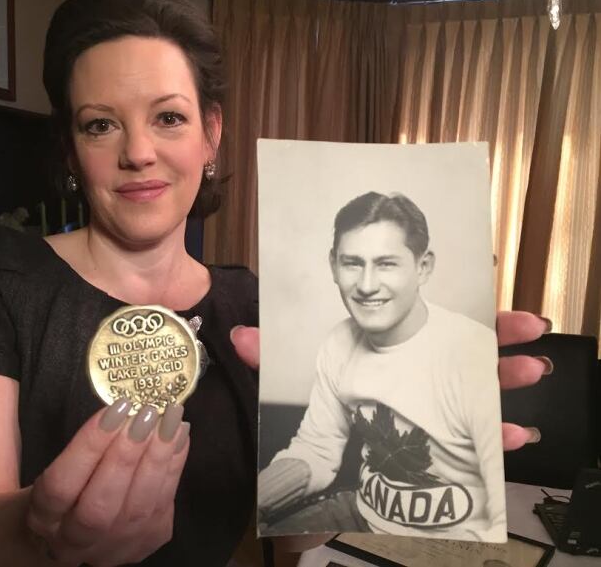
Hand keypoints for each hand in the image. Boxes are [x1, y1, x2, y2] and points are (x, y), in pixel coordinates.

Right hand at [26, 400, 189, 566]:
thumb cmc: (63, 489)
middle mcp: (74, 540)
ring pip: (139, 506)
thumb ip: (47, 436)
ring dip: (158, 457)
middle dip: (127, 454)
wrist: (76, 536)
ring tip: (170, 418)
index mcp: (43, 518)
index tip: (115, 409)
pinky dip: (174, 465)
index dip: (89, 446)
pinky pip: (163, 503)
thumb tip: (34, 387)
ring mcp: (114, 546)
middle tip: (146, 413)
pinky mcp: (145, 542)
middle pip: (101, 503)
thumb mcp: (41, 468)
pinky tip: (179, 434)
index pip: (61, 485)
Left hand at [230, 311, 551, 451]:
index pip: (442, 326)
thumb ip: (270, 358)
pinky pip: (472, 435)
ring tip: (528, 372)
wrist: (325, 460)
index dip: (474, 315)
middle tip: (527, 333)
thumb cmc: (327, 400)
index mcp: (398, 349)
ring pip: (479, 390)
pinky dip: (494, 433)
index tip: (502, 306)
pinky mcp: (439, 438)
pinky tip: (511, 433)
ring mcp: (434, 404)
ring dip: (506, 381)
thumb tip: (237, 337)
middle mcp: (423, 372)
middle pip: (470, 353)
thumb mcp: (294, 378)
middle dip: (501, 340)